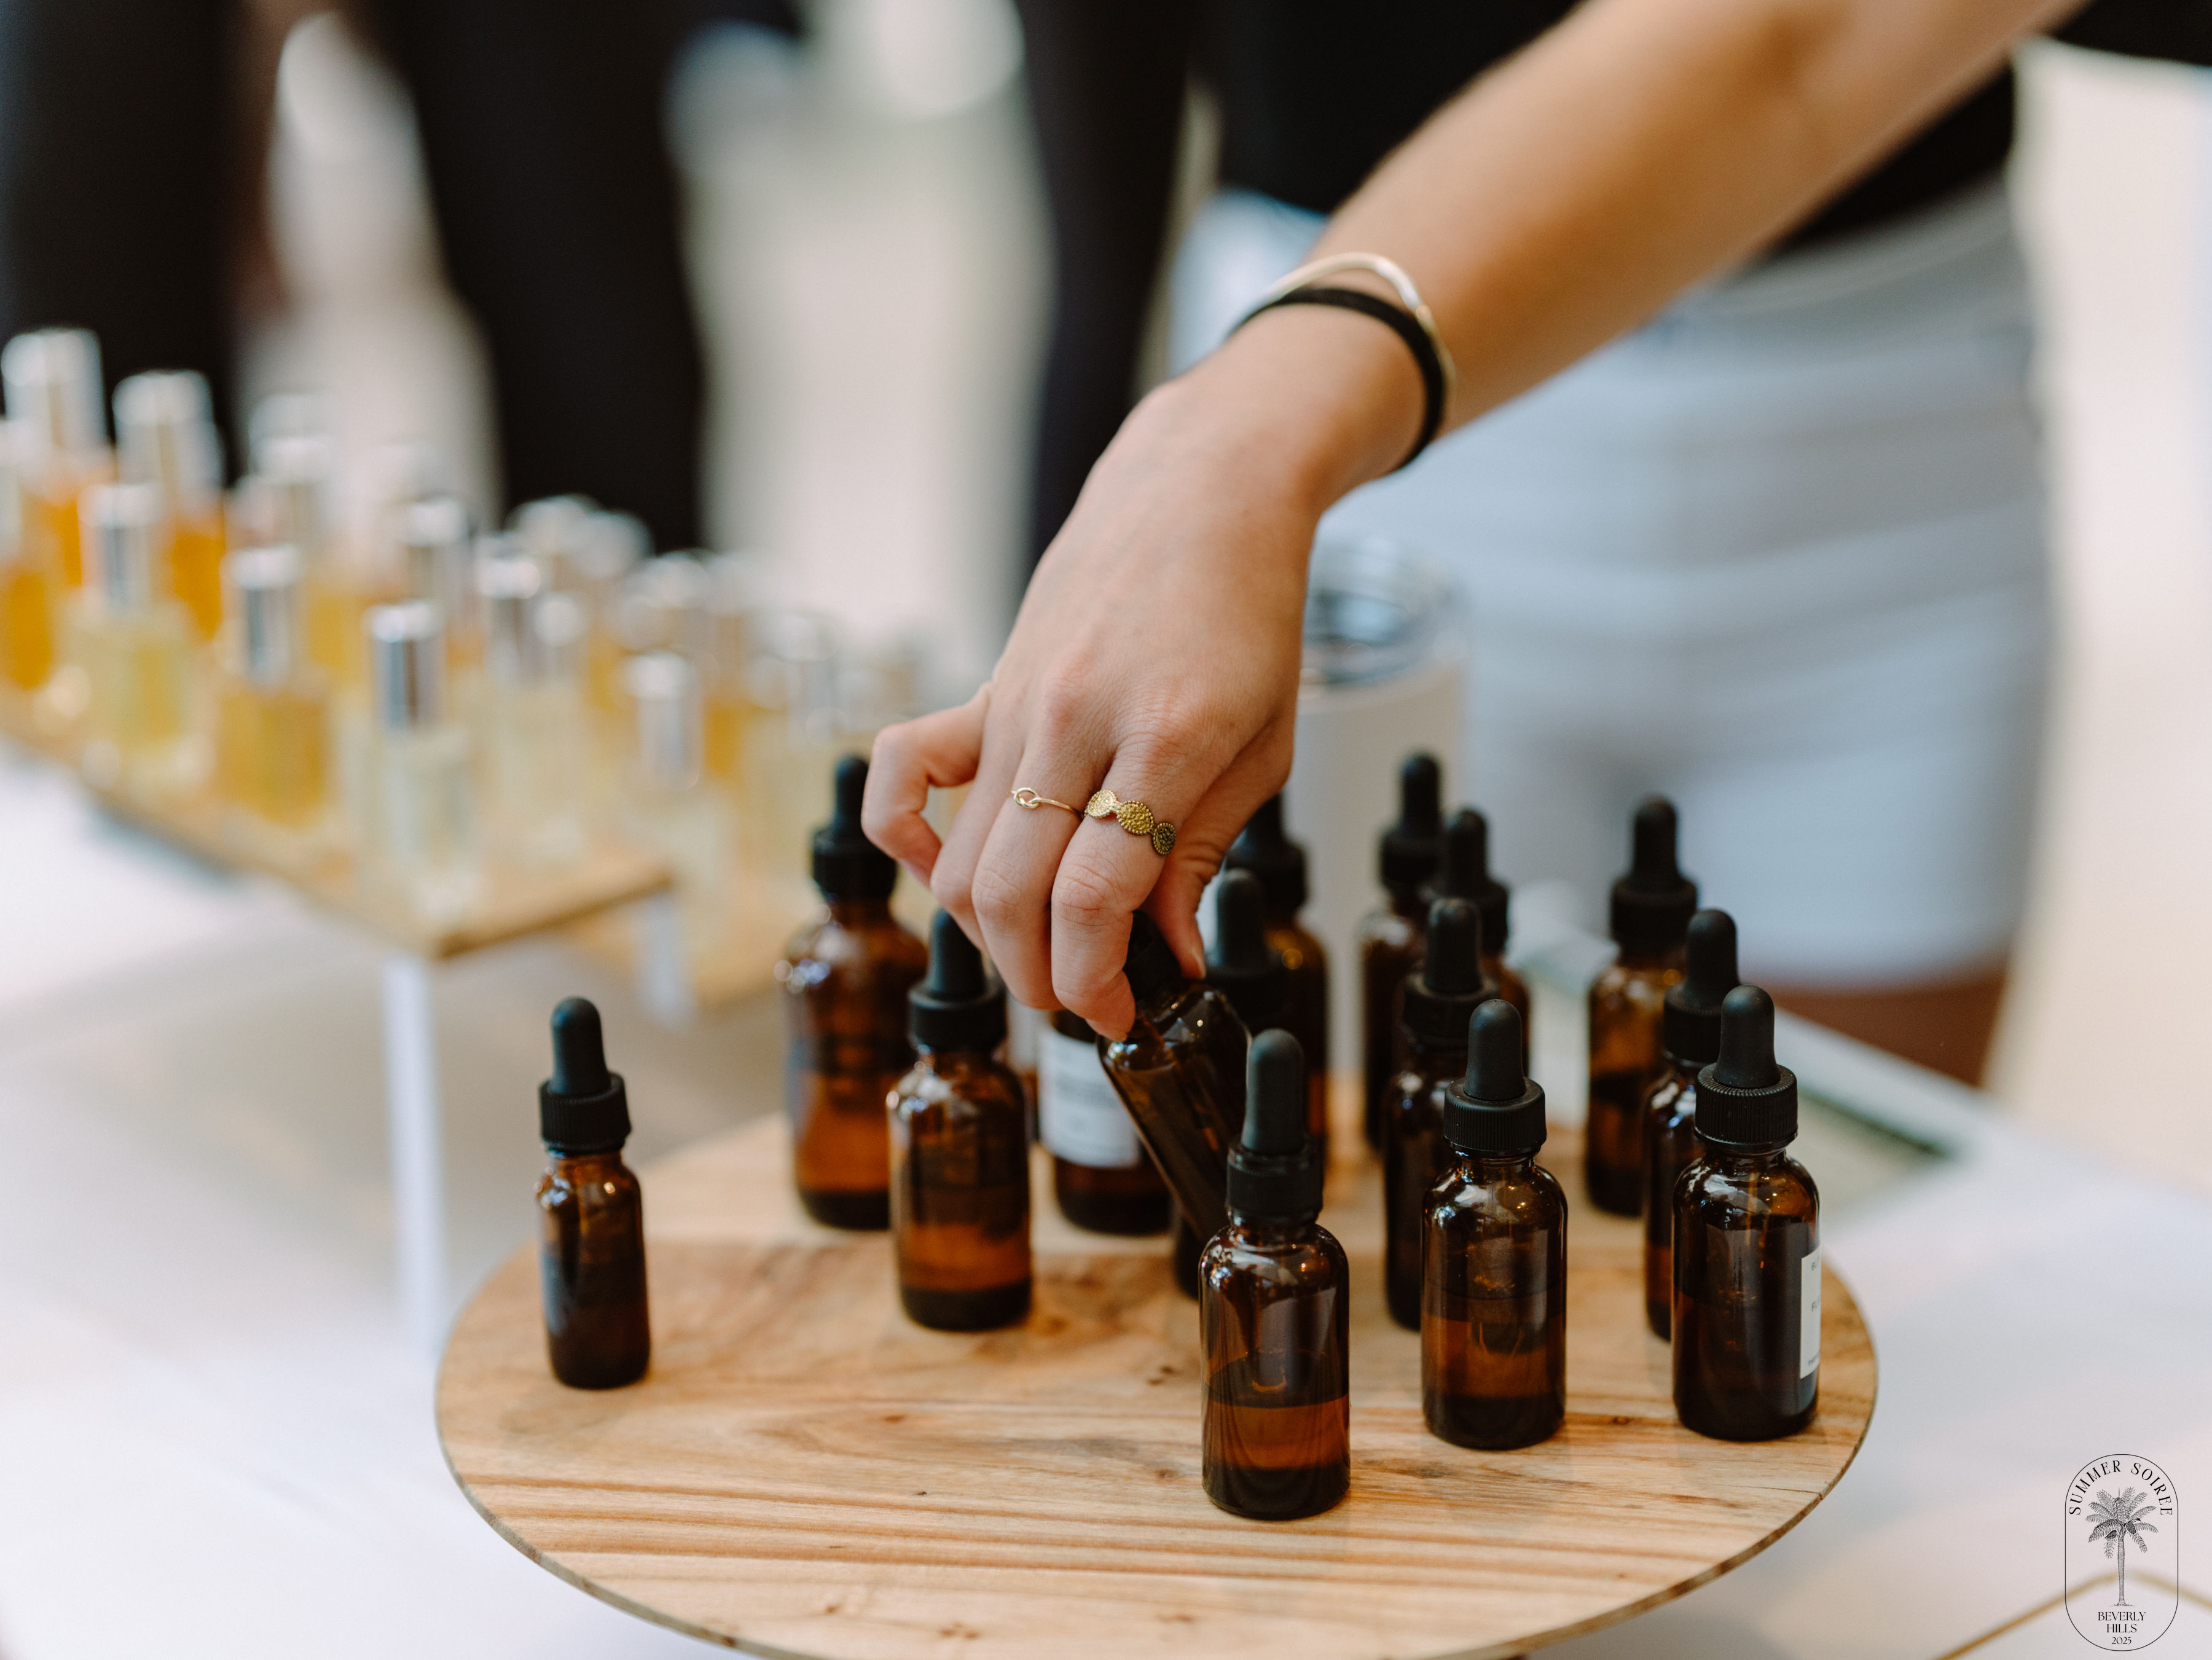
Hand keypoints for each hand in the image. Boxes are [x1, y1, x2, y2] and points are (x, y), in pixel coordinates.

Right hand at [864, 308, 1417, 1035]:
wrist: (1203, 493)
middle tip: (1081, 1000)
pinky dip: (902, 835)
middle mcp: (1078, 717)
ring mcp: (1017, 700)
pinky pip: (903, 770)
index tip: (1118, 1013)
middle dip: (1042, 976)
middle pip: (1016, 891)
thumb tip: (1164, 953)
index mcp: (1171, 734)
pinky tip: (940, 873)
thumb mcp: (1266, 746)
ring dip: (990, 934)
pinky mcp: (984, 686)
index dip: (1100, 975)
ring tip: (1041, 953)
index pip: (1099, 893)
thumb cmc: (1249, 615)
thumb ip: (1200, 851)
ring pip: (962, 857)